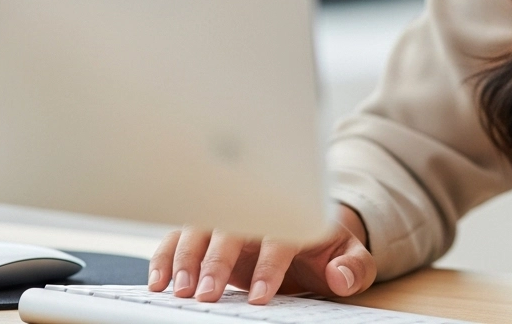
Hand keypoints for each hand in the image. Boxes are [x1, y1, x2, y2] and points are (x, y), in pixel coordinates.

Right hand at [148, 204, 374, 303]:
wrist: (310, 225)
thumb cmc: (326, 246)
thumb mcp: (350, 256)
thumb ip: (353, 267)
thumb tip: (340, 276)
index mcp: (293, 219)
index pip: (279, 237)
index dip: (269, 266)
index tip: (259, 296)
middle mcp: (257, 214)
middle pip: (232, 229)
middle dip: (217, 261)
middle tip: (206, 296)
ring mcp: (230, 220)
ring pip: (201, 228)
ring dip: (185, 257)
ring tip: (176, 290)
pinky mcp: (208, 231)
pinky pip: (180, 236)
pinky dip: (165, 254)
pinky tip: (157, 281)